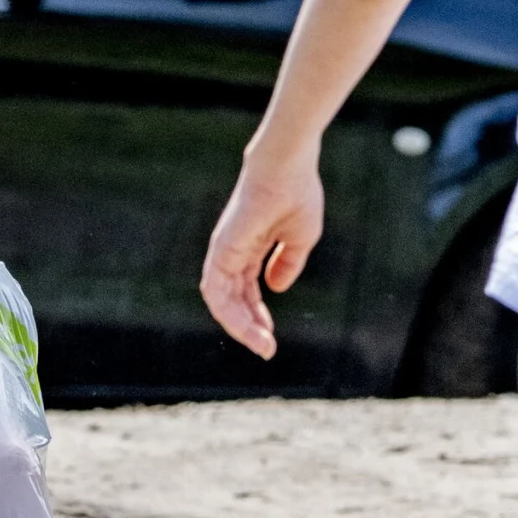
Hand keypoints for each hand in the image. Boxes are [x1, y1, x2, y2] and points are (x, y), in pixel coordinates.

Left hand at [201, 145, 322, 358]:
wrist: (288, 168)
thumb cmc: (297, 194)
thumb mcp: (300, 238)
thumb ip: (287, 264)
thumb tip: (276, 288)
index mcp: (250, 248)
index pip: (247, 290)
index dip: (257, 316)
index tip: (271, 339)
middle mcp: (232, 252)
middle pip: (234, 299)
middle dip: (249, 327)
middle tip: (267, 349)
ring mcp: (224, 251)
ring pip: (222, 300)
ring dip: (240, 326)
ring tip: (261, 345)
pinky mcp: (221, 250)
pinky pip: (217, 290)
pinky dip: (228, 313)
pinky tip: (247, 329)